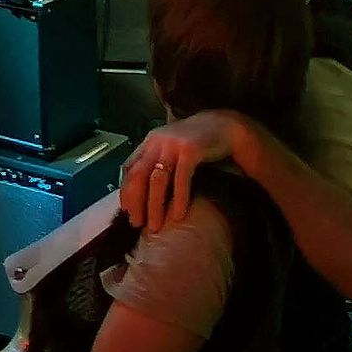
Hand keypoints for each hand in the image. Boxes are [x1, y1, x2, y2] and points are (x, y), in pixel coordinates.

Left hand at [120, 110, 243, 231]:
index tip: (127, 212)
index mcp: (150, 142)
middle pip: (138, 175)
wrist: (226, 125)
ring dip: (154, 206)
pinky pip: (181, 179)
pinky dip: (178, 199)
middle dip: (135, 202)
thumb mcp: (171, 148)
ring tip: (155, 226)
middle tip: (137, 223)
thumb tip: (143, 193)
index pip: (129, 168)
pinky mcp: (191, 150)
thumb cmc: (197, 142)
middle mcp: (158, 142)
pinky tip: (178, 216)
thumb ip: (157, 162)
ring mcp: (174, 145)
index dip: (125, 191)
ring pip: (157, 180)